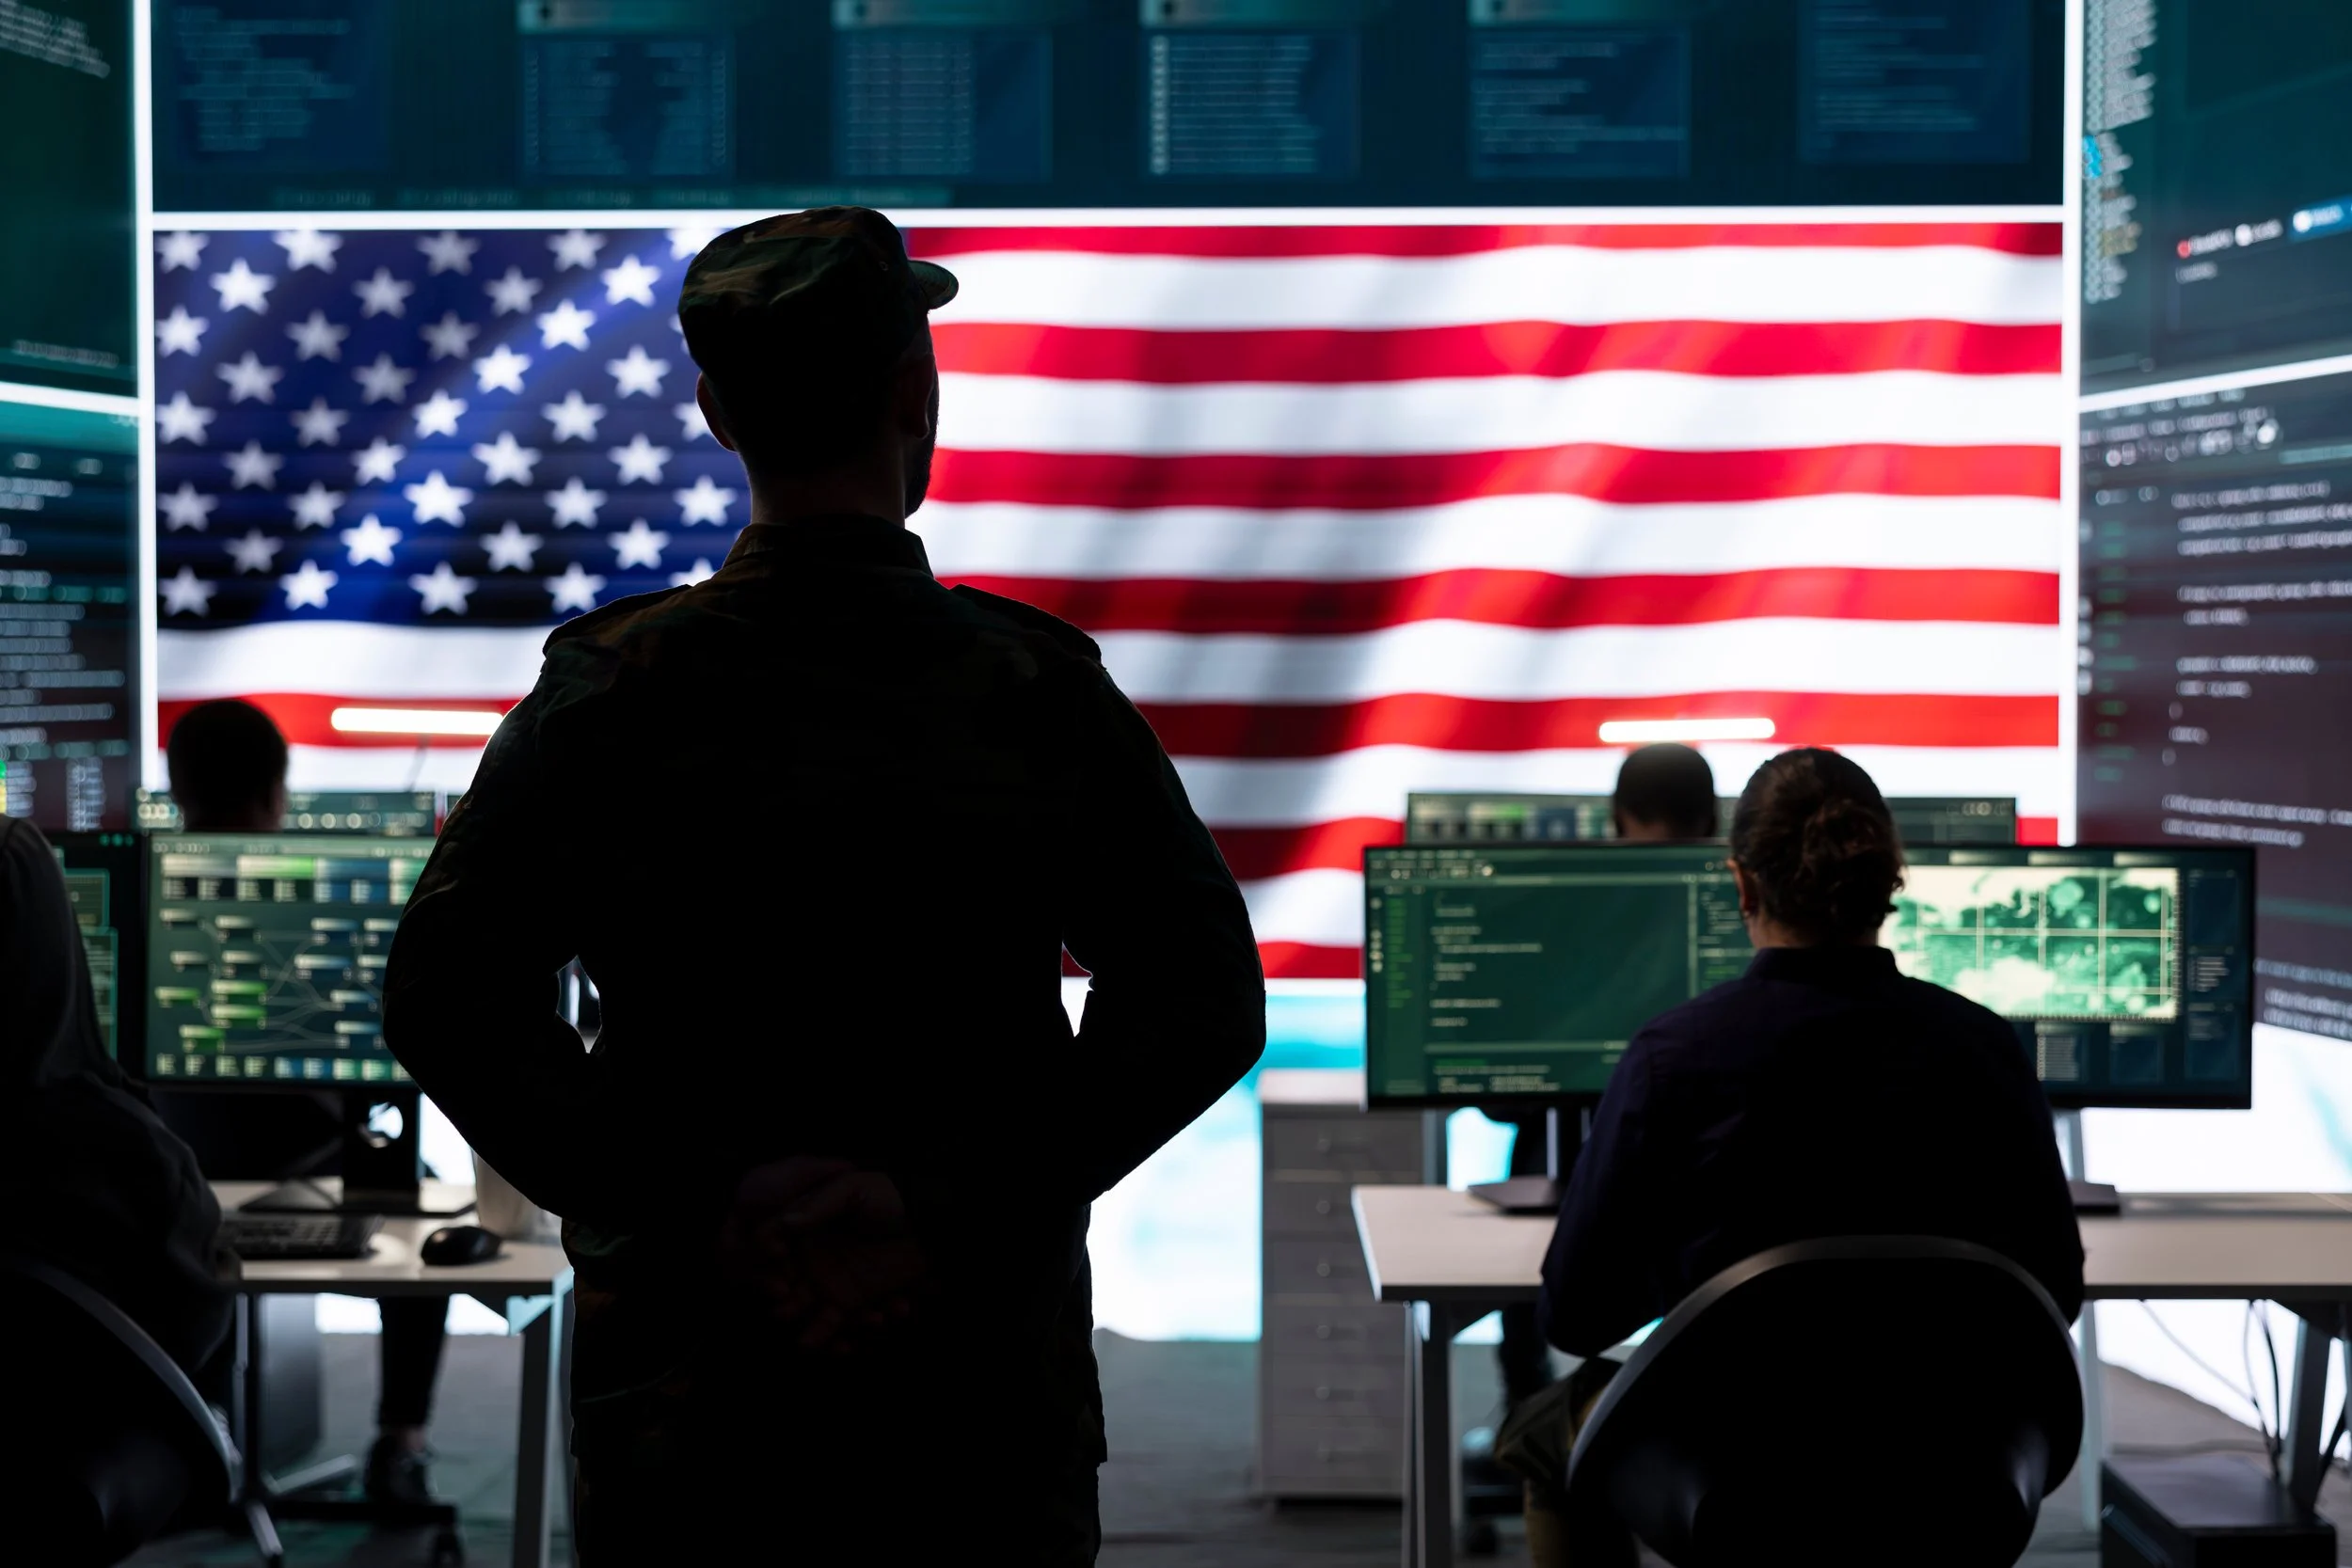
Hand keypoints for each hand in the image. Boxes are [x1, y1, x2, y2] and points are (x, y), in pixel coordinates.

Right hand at [718, 1157, 925, 1353]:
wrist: (930, 1222)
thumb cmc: (891, 1196)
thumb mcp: (854, 1189)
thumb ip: (819, 1205)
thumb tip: (786, 1221)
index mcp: (805, 1227)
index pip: (773, 1248)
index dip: (766, 1264)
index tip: (776, 1276)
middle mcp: (810, 1258)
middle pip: (784, 1287)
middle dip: (784, 1304)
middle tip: (786, 1311)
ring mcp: (829, 1282)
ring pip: (808, 1313)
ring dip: (811, 1328)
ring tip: (809, 1340)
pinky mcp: (852, 1302)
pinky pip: (837, 1325)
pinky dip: (839, 1336)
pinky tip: (865, 1325)